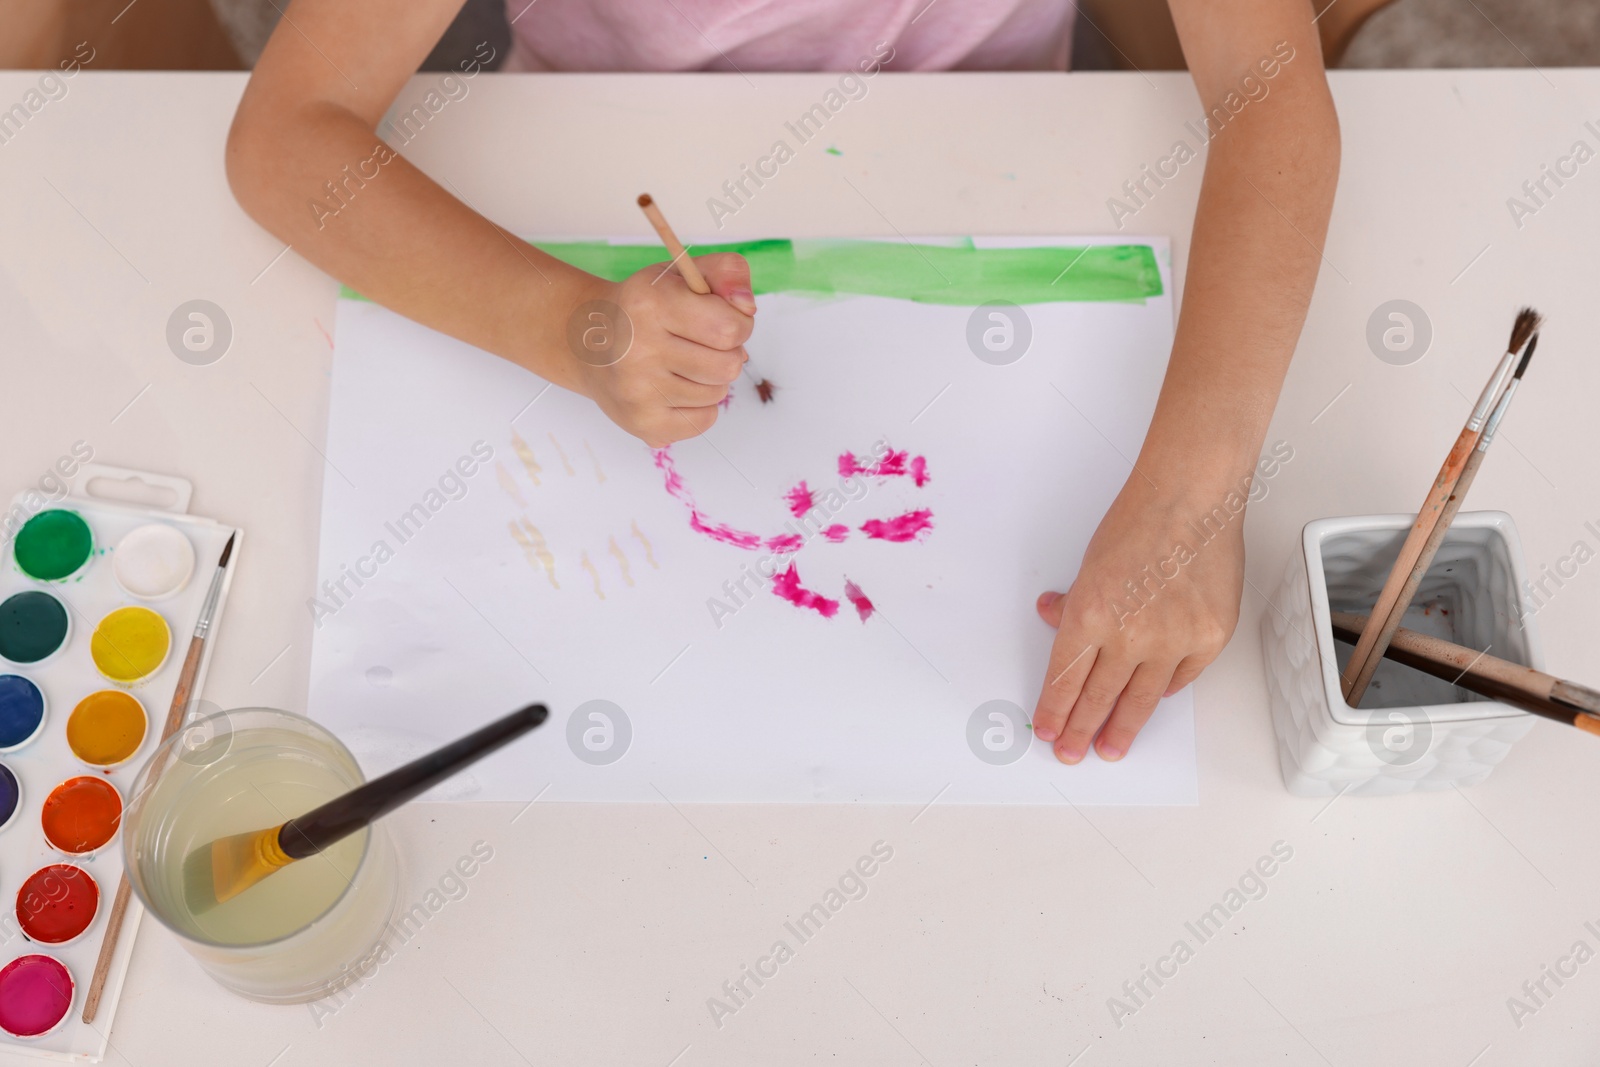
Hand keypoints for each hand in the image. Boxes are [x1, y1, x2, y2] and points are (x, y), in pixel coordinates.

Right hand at [571, 253, 756, 447]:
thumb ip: (727, 272)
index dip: (738, 324)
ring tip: (682, 364)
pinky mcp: (643, 424)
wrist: (589, 344)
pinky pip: (704, 420)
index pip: (730, 328)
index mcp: (650, 304)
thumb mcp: (683, 273)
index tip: (720, 319)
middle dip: (727, 353)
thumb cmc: (647, 307)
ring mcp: (638, 392)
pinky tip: (674, 388)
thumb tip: (747, 307)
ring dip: (711, 379)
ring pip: (718, 394)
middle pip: (728, 366)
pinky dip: (699, 405)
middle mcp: (638, 350)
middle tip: (701, 343)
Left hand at [1031, 474, 1243, 762]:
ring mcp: (1173, 641)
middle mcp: (1129, 636)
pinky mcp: (1208, 639)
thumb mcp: (1088, 564)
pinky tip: (1152, 700)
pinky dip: (1165, 689)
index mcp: (1090, 616)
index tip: (1047, 730)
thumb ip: (1074, 604)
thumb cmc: (1138, 523)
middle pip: (1098, 698)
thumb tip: (1053, 621)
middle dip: (1081, 730)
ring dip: (1123, 727)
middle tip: (1072, 752)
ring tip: (1111, 748)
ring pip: (1141, 699)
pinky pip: (1181, 678)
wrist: (1192, 501)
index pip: (1064, 679)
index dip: (1054, 710)